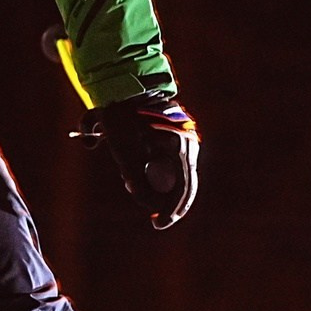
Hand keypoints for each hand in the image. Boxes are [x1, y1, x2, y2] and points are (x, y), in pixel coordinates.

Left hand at [82, 92, 198, 228]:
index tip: (159, 224)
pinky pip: (172, 166)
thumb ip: (136, 179)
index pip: (183, 187)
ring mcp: (185, 141)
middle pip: (184, 186)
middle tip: (156, 220)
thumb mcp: (123, 150)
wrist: (124, 86)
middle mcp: (188, 143)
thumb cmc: (122, 116)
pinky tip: (136, 177)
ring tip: (131, 183)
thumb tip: (150, 204)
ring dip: (158, 188)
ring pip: (176, 177)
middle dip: (166, 203)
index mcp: (179, 145)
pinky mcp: (177, 139)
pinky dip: (158, 176)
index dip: (171, 210)